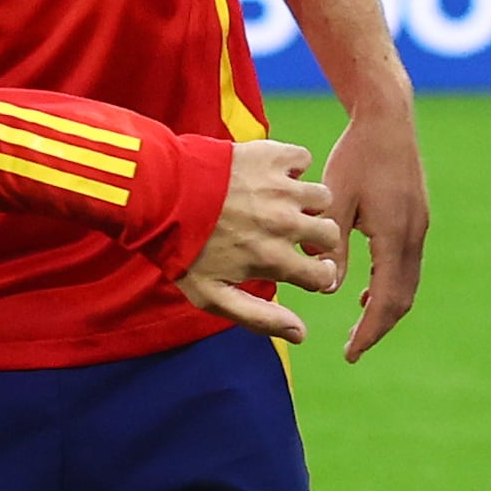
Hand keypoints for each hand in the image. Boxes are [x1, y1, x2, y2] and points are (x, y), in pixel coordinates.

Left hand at [180, 138, 345, 339]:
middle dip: (318, 239)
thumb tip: (301, 334)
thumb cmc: (181, 250)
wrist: (159, 195)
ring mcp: (282, 188)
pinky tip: (270, 175)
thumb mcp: (213, 296)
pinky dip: (292, 166)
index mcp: (275, 259)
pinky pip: (303, 159)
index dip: (317, 273)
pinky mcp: (273, 156)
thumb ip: (260, 317)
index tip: (306, 267)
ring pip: (322, 197)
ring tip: (280, 203)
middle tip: (294, 234)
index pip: (325, 275)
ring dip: (307, 202)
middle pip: (331, 235)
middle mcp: (286, 224)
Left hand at [317, 106, 433, 359]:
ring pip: (407, 284)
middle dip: (378, 327)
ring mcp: (419, 227)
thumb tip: (330, 289)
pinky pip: (407, 265)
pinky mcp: (417, 219)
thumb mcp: (335, 200)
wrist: (388, 120)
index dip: (369, 330)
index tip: (350, 353)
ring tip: (359, 327)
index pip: (385, 299)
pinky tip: (366, 290)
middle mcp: (414, 235)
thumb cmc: (355, 155)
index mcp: (395, 235)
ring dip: (385, 308)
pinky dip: (390, 286)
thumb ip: (331, 245)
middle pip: (402, 299)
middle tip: (353, 349)